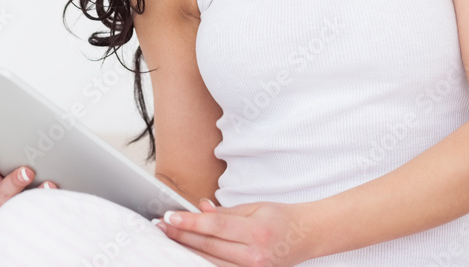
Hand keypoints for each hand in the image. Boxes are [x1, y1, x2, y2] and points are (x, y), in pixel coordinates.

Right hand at [0, 147, 57, 218]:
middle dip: (14, 182)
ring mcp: (12, 211)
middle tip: (27, 172)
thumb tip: (24, 126)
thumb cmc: (19, 172)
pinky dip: (48, 201)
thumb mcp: (9, 164)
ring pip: (19, 206)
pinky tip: (55, 192)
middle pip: (2, 193)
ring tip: (47, 185)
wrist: (35, 201)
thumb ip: (11, 154)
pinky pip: (38, 212)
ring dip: (34, 195)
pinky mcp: (28, 218)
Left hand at [152, 198, 318, 265]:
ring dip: (187, 249)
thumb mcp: (254, 207)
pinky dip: (203, 261)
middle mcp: (255, 255)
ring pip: (211, 262)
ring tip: (168, 237)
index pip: (215, 226)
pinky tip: (188, 253)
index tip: (169, 216)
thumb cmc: (280, 217)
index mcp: (256, 232)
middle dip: (181, 235)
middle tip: (160, 225)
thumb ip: (225, 212)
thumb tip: (199, 209)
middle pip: (209, 246)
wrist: (308, 236)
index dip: (189, 222)